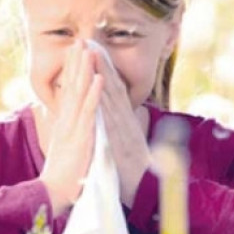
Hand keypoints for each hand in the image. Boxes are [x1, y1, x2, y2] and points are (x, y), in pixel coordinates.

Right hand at [39, 41, 103, 216]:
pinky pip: (89, 113)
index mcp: (65, 123)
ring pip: (79, 94)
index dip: (71, 70)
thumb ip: (65, 131)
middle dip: (75, 62)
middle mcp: (67, 121)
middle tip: (79, 39)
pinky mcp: (81, 138)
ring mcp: (73, 128)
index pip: (68, 90)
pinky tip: (98, 78)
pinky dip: (94, 95)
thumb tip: (63, 120)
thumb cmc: (63, 174)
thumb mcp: (64, 147)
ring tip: (87, 49)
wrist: (55, 194)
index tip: (74, 50)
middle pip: (71, 86)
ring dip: (84, 70)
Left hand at [92, 48, 151, 208]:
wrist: (145, 194)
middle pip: (111, 87)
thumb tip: (127, 114)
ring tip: (91, 53)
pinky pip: (111, 119)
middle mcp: (125, 122)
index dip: (103, 70)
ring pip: (111, 97)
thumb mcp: (128, 146)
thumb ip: (126, 128)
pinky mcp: (121, 142)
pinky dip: (105, 101)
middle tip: (89, 40)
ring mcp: (124, 130)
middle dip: (100, 63)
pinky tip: (100, 86)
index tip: (92, 50)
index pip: (112, 91)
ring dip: (102, 74)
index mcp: (124, 122)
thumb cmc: (134, 173)